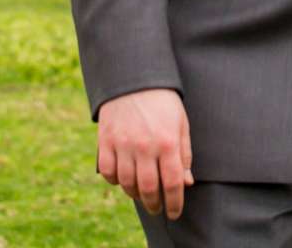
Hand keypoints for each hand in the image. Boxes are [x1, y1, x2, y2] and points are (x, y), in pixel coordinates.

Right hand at [97, 89, 191, 217]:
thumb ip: (184, 154)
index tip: (175, 213)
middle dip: (154, 204)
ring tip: (141, 193)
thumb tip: (186, 183)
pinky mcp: (105, 141)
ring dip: (135, 194)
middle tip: (157, 209)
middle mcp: (145, 146)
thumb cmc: (162, 103)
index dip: (175, 203)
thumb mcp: (181, 124)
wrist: (134, 78)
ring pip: (127, 184)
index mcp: (167, 142)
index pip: (172, 183)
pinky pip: (108, 172)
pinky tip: (123, 178)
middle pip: (149, 189)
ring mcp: (122, 144)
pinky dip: (115, 180)